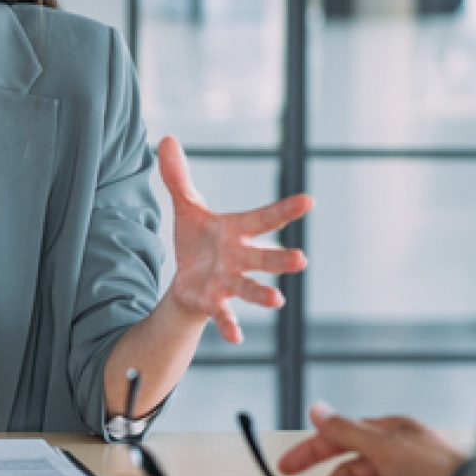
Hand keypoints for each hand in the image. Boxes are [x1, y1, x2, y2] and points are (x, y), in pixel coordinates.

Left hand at [157, 135, 313, 342]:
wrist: (186, 281)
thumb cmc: (197, 243)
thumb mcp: (187, 208)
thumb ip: (179, 177)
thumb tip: (166, 138)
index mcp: (237, 232)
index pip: (264, 218)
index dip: (286, 210)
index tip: (309, 200)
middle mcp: (240, 258)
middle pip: (264, 258)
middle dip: (281, 259)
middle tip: (301, 259)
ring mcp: (229, 282)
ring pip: (249, 288)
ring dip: (263, 294)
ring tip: (278, 301)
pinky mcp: (214, 302)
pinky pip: (224, 315)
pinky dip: (230, 326)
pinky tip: (236, 338)